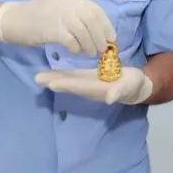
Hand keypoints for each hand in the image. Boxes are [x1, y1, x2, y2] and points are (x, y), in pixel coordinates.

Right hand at [0, 0, 115, 54]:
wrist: (10, 19)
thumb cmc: (34, 17)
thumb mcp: (57, 9)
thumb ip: (74, 15)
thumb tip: (95, 30)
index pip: (95, 9)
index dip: (106, 25)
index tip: (111, 37)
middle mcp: (67, 3)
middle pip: (92, 21)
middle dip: (101, 37)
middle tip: (104, 50)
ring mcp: (59, 15)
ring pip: (84, 32)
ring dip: (91, 45)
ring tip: (91, 54)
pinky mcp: (52, 29)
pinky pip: (72, 41)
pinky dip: (77, 48)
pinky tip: (75, 52)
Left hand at [34, 67, 153, 105]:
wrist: (134, 86)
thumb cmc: (132, 85)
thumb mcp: (128, 87)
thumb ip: (119, 92)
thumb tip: (109, 98)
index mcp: (97, 90)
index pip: (79, 87)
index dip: (66, 85)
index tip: (52, 84)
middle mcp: (89, 88)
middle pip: (69, 85)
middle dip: (54, 82)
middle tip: (38, 79)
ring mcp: (87, 84)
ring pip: (68, 81)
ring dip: (54, 79)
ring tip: (39, 77)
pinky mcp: (87, 78)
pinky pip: (72, 77)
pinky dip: (60, 75)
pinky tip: (50, 73)